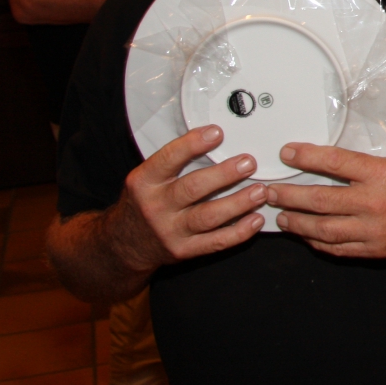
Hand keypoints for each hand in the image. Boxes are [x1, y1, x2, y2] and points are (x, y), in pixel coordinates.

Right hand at [112, 125, 267, 269]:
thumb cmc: (144, 202)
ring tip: (259, 191)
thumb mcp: (147, 178)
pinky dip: (239, 232)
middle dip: (224, 175)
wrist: (125, 243)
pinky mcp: (183, 250)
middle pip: (193, 189)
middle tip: (248, 163)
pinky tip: (255, 219)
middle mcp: (155, 207)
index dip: (193, 145)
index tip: (216, 133)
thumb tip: (212, 138)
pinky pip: (215, 242)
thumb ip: (174, 162)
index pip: (168, 159)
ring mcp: (169, 231)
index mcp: (144, 182)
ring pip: (208, 216)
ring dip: (238, 203)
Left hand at [267, 144, 385, 257]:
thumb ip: (366, 163)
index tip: (287, 153)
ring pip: (323, 228)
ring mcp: (373, 229)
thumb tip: (331, 159)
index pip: (334, 162)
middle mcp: (374, 202)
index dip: (306, 156)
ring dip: (297, 223)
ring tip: (281, 217)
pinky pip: (338, 248)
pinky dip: (318, 242)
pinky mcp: (374, 249)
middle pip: (319, 199)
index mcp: (381, 174)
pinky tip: (306, 235)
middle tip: (269, 192)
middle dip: (289, 195)